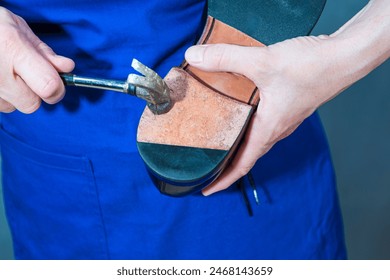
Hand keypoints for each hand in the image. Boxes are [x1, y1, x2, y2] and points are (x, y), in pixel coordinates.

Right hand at [0, 7, 73, 112]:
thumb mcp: (19, 29)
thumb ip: (45, 53)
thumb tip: (67, 68)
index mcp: (14, 51)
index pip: (49, 87)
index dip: (57, 86)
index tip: (57, 79)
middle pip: (32, 104)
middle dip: (34, 91)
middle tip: (24, 72)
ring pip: (13, 107)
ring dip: (15, 94)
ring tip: (4, 71)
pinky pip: (0, 106)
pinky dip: (1, 96)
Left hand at [185, 36, 345, 194]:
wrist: (344, 57)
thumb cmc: (311, 67)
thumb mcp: (263, 62)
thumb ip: (226, 58)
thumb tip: (194, 56)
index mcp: (269, 129)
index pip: (242, 164)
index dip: (223, 180)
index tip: (206, 190)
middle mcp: (277, 128)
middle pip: (248, 155)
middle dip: (227, 165)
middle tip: (205, 166)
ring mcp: (284, 118)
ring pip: (256, 139)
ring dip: (237, 145)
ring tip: (218, 142)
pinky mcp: (288, 105)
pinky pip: (264, 123)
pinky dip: (248, 126)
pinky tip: (239, 111)